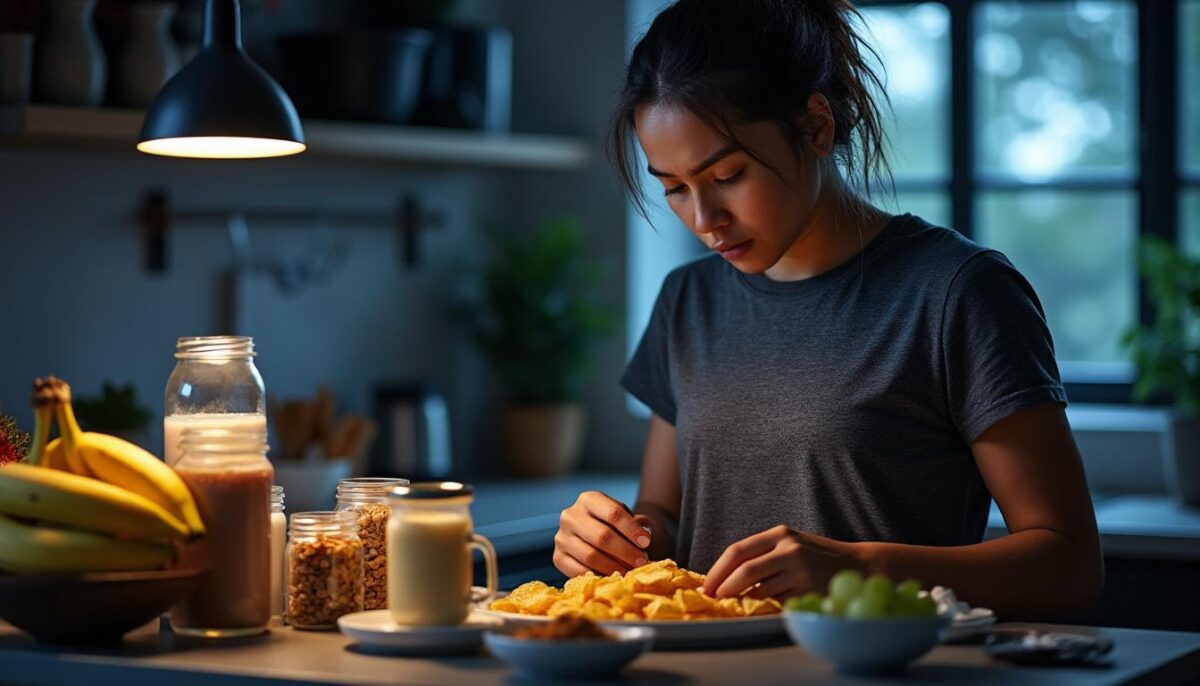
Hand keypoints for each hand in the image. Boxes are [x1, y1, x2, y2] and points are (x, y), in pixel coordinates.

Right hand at [554, 491, 652, 576]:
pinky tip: (613, 578)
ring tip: (631, 571)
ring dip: (614, 567)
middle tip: (642, 561)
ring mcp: (561, 537)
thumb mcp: (629, 519)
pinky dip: (599, 576)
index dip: (631, 529)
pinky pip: (579, 571)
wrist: (603, 537)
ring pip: (591, 555)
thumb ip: (638, 525)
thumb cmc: (620, 527)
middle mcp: (570, 515)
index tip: (646, 542)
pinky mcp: (558, 557)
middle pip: (602, 536)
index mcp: (588, 499)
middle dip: (625, 551)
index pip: (613, 513)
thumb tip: (645, 535)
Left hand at [702, 525, 863, 599]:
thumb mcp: (790, 543)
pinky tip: (765, 607)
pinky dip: (767, 607)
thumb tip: (724, 576)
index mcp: (780, 534)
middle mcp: (790, 549)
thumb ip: (762, 554)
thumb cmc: (817, 555)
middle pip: (746, 571)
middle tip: (714, 599)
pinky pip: (778, 604)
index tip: (706, 585)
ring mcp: (801, 571)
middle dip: (724, 587)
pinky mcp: (809, 592)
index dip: (718, 570)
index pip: (738, 550)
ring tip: (739, 603)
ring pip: (761, 591)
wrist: (858, 565)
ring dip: (746, 600)